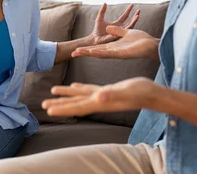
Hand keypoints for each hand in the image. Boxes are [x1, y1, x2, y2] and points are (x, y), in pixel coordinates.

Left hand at [41, 78, 161, 116]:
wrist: (153, 94)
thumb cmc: (141, 92)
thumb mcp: (125, 92)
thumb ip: (112, 95)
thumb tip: (98, 98)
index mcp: (100, 101)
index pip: (77, 106)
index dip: (63, 107)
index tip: (48, 109)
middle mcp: (99, 100)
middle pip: (75, 103)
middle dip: (59, 104)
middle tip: (43, 105)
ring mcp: (103, 96)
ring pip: (79, 95)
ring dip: (66, 95)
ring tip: (52, 92)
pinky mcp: (107, 90)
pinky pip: (89, 89)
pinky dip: (79, 88)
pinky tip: (74, 86)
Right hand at [72, 26, 159, 59]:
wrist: (152, 44)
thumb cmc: (141, 40)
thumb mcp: (125, 32)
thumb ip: (116, 31)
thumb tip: (108, 28)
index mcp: (114, 47)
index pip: (99, 48)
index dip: (89, 48)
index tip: (80, 48)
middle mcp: (114, 52)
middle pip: (97, 52)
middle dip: (86, 53)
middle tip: (74, 53)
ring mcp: (117, 54)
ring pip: (100, 54)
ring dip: (90, 53)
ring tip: (79, 53)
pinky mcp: (122, 54)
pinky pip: (109, 53)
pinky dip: (100, 53)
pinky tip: (92, 53)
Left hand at [87, 3, 139, 45]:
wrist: (95, 39)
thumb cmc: (97, 30)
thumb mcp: (99, 18)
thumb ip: (102, 11)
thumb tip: (105, 2)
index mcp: (117, 24)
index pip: (125, 16)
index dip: (128, 10)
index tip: (132, 4)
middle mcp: (121, 28)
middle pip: (130, 21)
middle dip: (135, 16)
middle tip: (139, 10)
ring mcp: (121, 33)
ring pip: (130, 27)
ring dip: (134, 21)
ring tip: (137, 16)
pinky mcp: (120, 36)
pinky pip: (125, 32)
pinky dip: (129, 28)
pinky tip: (132, 23)